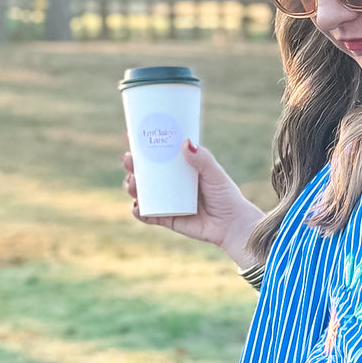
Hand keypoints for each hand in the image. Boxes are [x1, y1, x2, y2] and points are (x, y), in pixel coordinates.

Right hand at [121, 140, 265, 269]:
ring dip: (132, 187)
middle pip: (145, 173)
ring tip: (133, 183)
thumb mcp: (214, 174)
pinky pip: (148, 215)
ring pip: (143, 193)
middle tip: (129, 160)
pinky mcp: (168, 219)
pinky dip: (139, 211)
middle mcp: (171, 184)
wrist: (232, 225)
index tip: (130, 137)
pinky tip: (136, 206)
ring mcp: (168, 202)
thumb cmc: (226, 196)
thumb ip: (202, 159)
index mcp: (180, 169)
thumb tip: (185, 142)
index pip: (158, 155)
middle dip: (132, 166)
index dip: (143, 146)